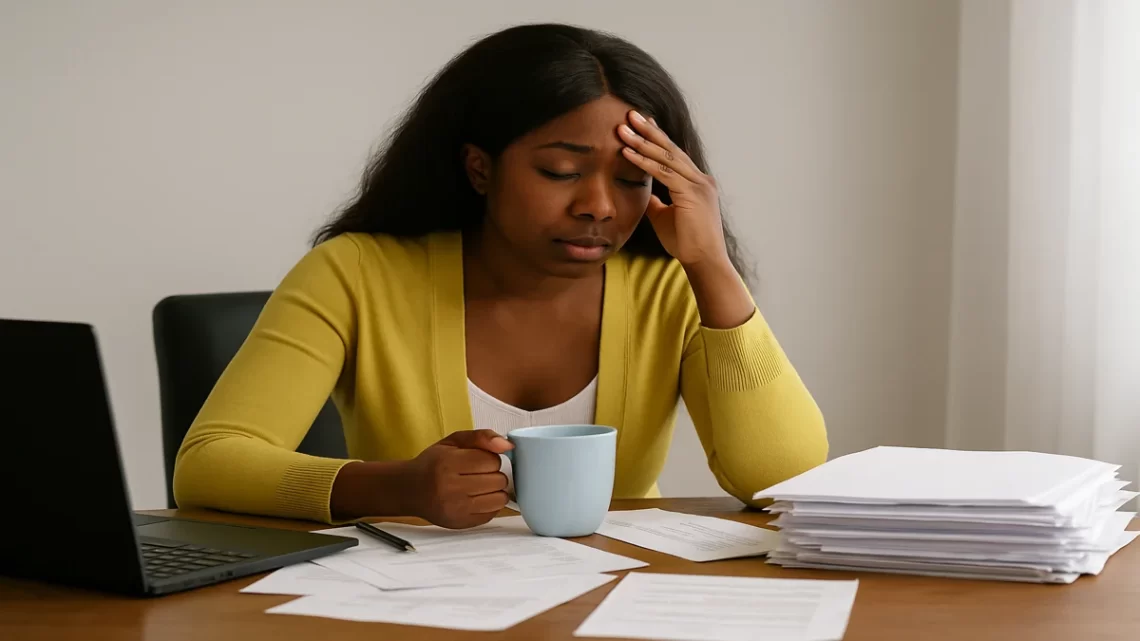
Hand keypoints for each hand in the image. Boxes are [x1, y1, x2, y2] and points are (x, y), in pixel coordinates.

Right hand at [403, 429, 512, 528]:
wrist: (410, 490)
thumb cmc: (433, 463)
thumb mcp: (454, 441)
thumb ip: (482, 437)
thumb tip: (508, 446)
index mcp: (448, 463)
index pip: (491, 461)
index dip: (490, 458)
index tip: (479, 460)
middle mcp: (450, 488)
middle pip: (498, 480)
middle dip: (493, 474)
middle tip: (479, 473)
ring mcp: (456, 509)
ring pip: (499, 499)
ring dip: (495, 490)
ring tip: (480, 486)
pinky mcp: (461, 523)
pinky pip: (493, 513)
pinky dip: (490, 504)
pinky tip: (477, 498)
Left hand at [617, 111, 728, 268]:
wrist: (704, 261)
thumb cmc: (687, 243)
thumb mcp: (665, 216)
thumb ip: (656, 200)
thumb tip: (641, 191)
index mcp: (696, 183)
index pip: (674, 155)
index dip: (657, 138)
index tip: (642, 123)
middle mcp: (700, 180)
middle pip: (670, 149)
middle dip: (649, 130)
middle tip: (631, 113)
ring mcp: (698, 185)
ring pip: (666, 157)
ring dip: (642, 141)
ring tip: (623, 128)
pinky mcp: (692, 194)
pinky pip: (663, 173)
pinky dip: (643, 162)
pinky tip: (627, 152)